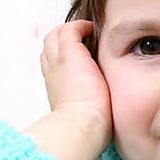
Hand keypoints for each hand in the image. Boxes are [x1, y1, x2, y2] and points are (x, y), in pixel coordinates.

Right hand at [25, 21, 112, 159]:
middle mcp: (53, 75)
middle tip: (87, 41)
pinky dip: (80, 26)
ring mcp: (58, 63)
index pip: (54, 67)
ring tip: (90, 33)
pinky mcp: (68, 54)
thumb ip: (94, 110)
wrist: (81, 129)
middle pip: (50, 48)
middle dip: (65, 42)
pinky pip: (69, 29)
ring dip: (71, 32)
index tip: (83, 60)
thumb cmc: (88, 132)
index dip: (65, 60)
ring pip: (55, 36)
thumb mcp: (88, 119)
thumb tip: (109, 115)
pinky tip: (94, 31)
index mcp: (57, 90)